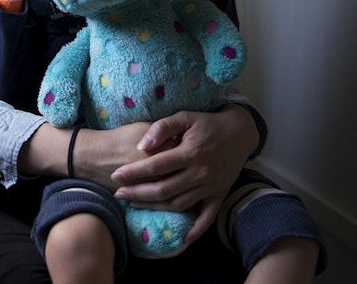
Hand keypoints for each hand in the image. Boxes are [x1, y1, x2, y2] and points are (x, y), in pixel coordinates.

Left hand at [110, 105, 257, 243]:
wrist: (240, 133)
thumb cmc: (208, 123)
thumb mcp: (185, 117)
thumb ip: (162, 128)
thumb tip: (141, 145)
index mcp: (190, 153)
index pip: (156, 166)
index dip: (134, 172)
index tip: (116, 176)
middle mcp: (200, 173)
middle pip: (163, 189)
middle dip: (137, 193)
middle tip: (117, 194)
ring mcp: (210, 187)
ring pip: (178, 204)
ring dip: (155, 208)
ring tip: (134, 205)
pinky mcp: (219, 195)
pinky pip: (207, 217)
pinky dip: (196, 230)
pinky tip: (182, 239)